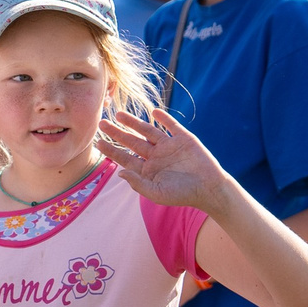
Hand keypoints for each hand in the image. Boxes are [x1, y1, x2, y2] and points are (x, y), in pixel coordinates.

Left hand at [98, 108, 226, 209]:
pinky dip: (163, 118)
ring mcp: (169, 146)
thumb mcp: (157, 193)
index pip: (124, 158)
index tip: (97, 142)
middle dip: (116, 133)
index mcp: (147, 170)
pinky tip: (153, 112)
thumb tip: (120, 172)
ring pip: (147, 131)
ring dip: (134, 122)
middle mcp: (155, 156)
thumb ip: (138, 183)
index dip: (111, 150)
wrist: (210, 189)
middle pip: (131, 142)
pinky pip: (171, 126)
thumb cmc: (183, 194)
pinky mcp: (183, 139)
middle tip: (101, 123)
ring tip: (119, 114)